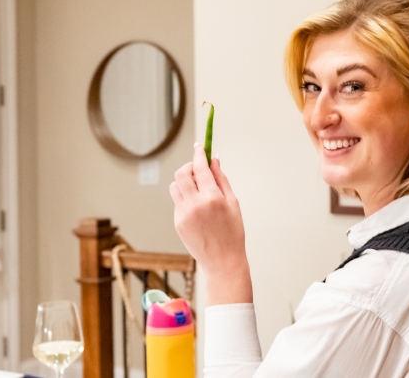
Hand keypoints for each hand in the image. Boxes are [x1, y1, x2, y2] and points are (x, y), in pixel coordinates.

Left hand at [170, 144, 251, 304]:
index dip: (199, 154)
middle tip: (197, 168)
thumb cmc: (233, 232)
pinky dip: (185, 197)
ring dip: (184, 181)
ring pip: (175, 186)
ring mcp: (183, 214)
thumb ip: (222, 179)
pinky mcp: (178, 222)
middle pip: (181, 173)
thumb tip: (214, 161)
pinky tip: (198, 207)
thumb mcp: (233, 203)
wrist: (223, 261)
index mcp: (212, 198)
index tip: (199, 147)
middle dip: (189, 166)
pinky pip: (177, 202)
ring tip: (197, 187)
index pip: (200, 168)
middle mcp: (195, 204)